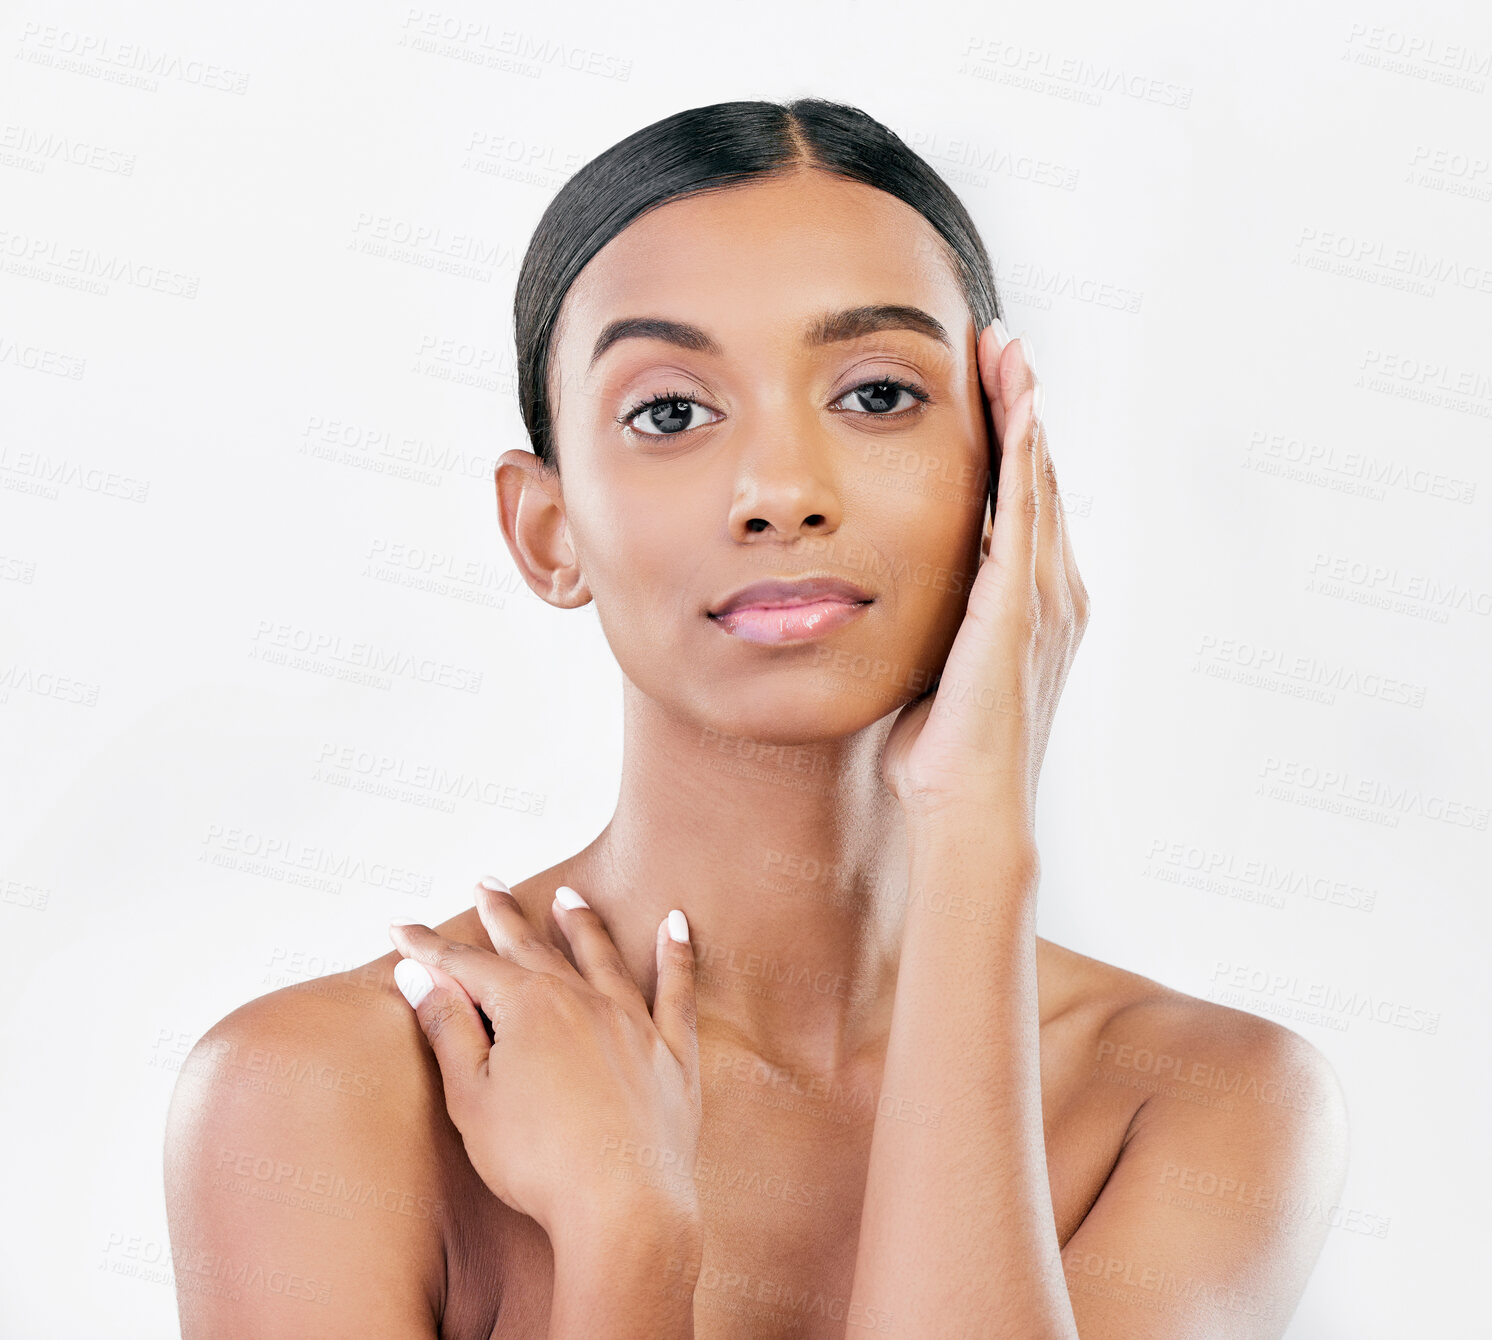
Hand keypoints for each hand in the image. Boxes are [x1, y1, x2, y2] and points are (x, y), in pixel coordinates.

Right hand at [386, 882, 701, 1243]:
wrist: (623, 1208)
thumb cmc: (537, 1162)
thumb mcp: (473, 1098)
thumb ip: (448, 1029)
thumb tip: (419, 975)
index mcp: (529, 1007)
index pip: (468, 965)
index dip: (431, 947)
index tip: (400, 928)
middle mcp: (583, 1000)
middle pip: (535, 947)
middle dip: (504, 916)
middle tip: (486, 882)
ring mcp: (632, 1023)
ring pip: (602, 957)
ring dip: (582, 924)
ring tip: (567, 896)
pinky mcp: (671, 1054)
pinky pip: (676, 991)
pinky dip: (676, 954)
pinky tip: (675, 923)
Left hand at [879, 326, 1088, 827]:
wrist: (965, 806)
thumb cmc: (940, 754)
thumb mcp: (934, 670)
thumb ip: (930, 627)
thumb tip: (892, 605)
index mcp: (1032, 607)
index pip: (1022, 506)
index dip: (1010, 445)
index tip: (990, 390)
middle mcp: (1054, 592)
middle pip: (1040, 478)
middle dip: (1021, 408)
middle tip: (1004, 344)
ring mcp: (1046, 596)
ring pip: (1039, 480)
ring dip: (1024, 410)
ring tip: (1009, 350)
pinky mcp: (1023, 603)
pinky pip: (1026, 510)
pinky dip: (1024, 452)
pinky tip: (1017, 405)